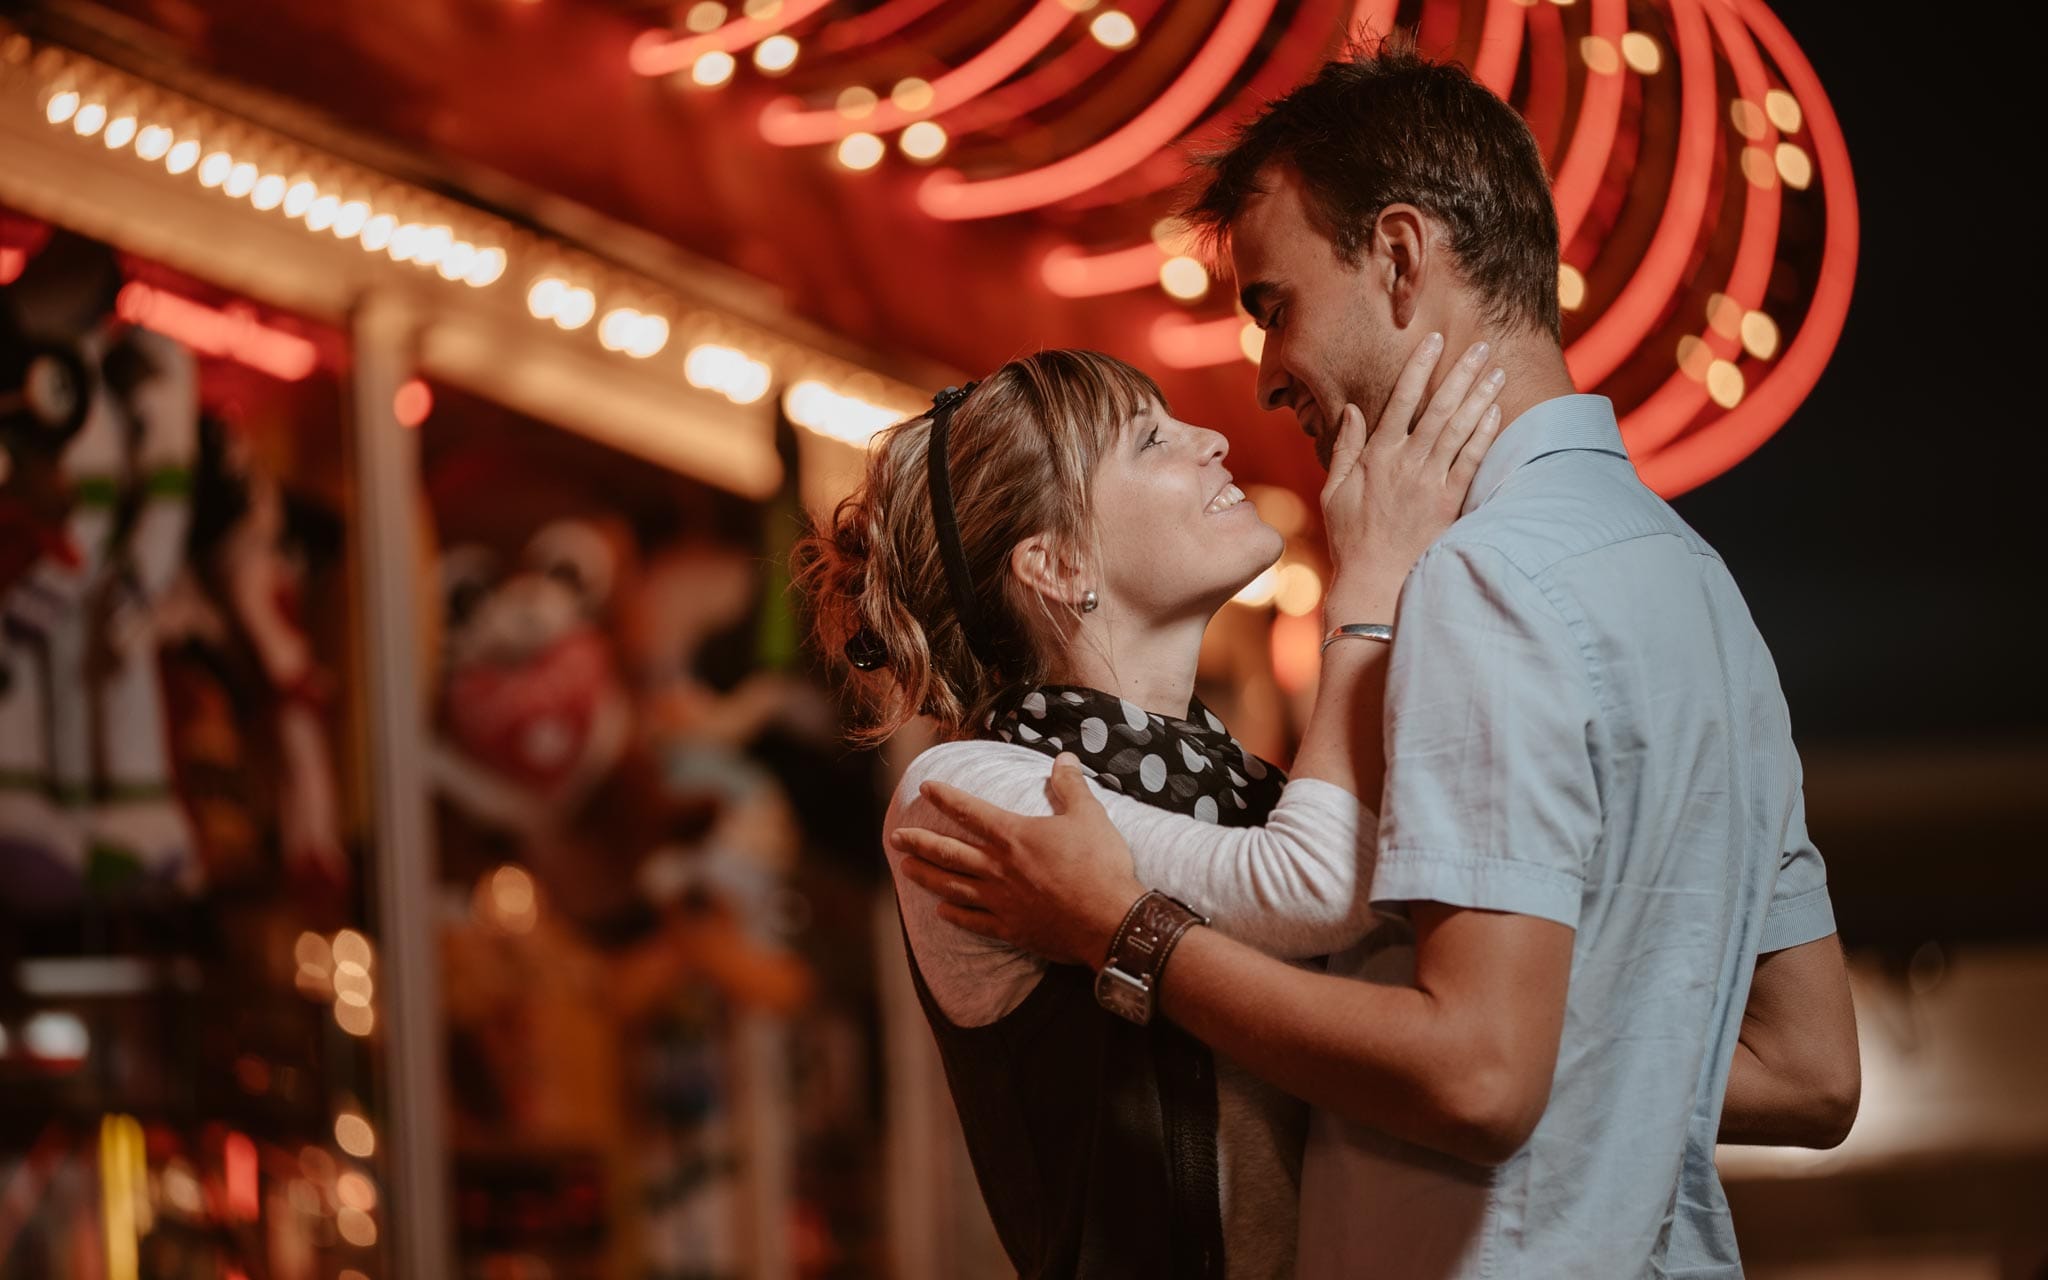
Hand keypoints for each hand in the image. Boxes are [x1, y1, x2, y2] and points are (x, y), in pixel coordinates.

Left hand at [892, 753, 1145, 967]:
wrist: (1109, 921)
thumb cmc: (1100, 866)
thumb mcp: (1090, 816)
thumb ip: (1071, 786)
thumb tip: (1063, 758)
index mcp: (1014, 836)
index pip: (971, 811)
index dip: (946, 797)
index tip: (925, 787)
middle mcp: (999, 868)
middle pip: (949, 852)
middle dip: (920, 842)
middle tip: (896, 838)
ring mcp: (1001, 901)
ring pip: (953, 887)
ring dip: (927, 876)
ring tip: (906, 869)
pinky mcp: (1010, 928)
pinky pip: (973, 921)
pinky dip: (955, 915)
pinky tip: (941, 912)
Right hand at [1321, 334, 1504, 618]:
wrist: (1374, 581)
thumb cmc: (1350, 538)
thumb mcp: (1334, 491)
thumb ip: (1344, 448)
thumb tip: (1353, 410)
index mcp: (1376, 456)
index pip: (1401, 400)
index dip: (1419, 367)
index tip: (1434, 341)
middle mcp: (1405, 463)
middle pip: (1438, 407)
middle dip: (1460, 373)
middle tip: (1481, 346)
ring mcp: (1429, 482)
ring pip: (1459, 429)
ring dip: (1479, 397)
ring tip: (1497, 371)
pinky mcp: (1449, 502)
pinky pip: (1471, 461)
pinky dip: (1483, 435)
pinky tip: (1496, 412)